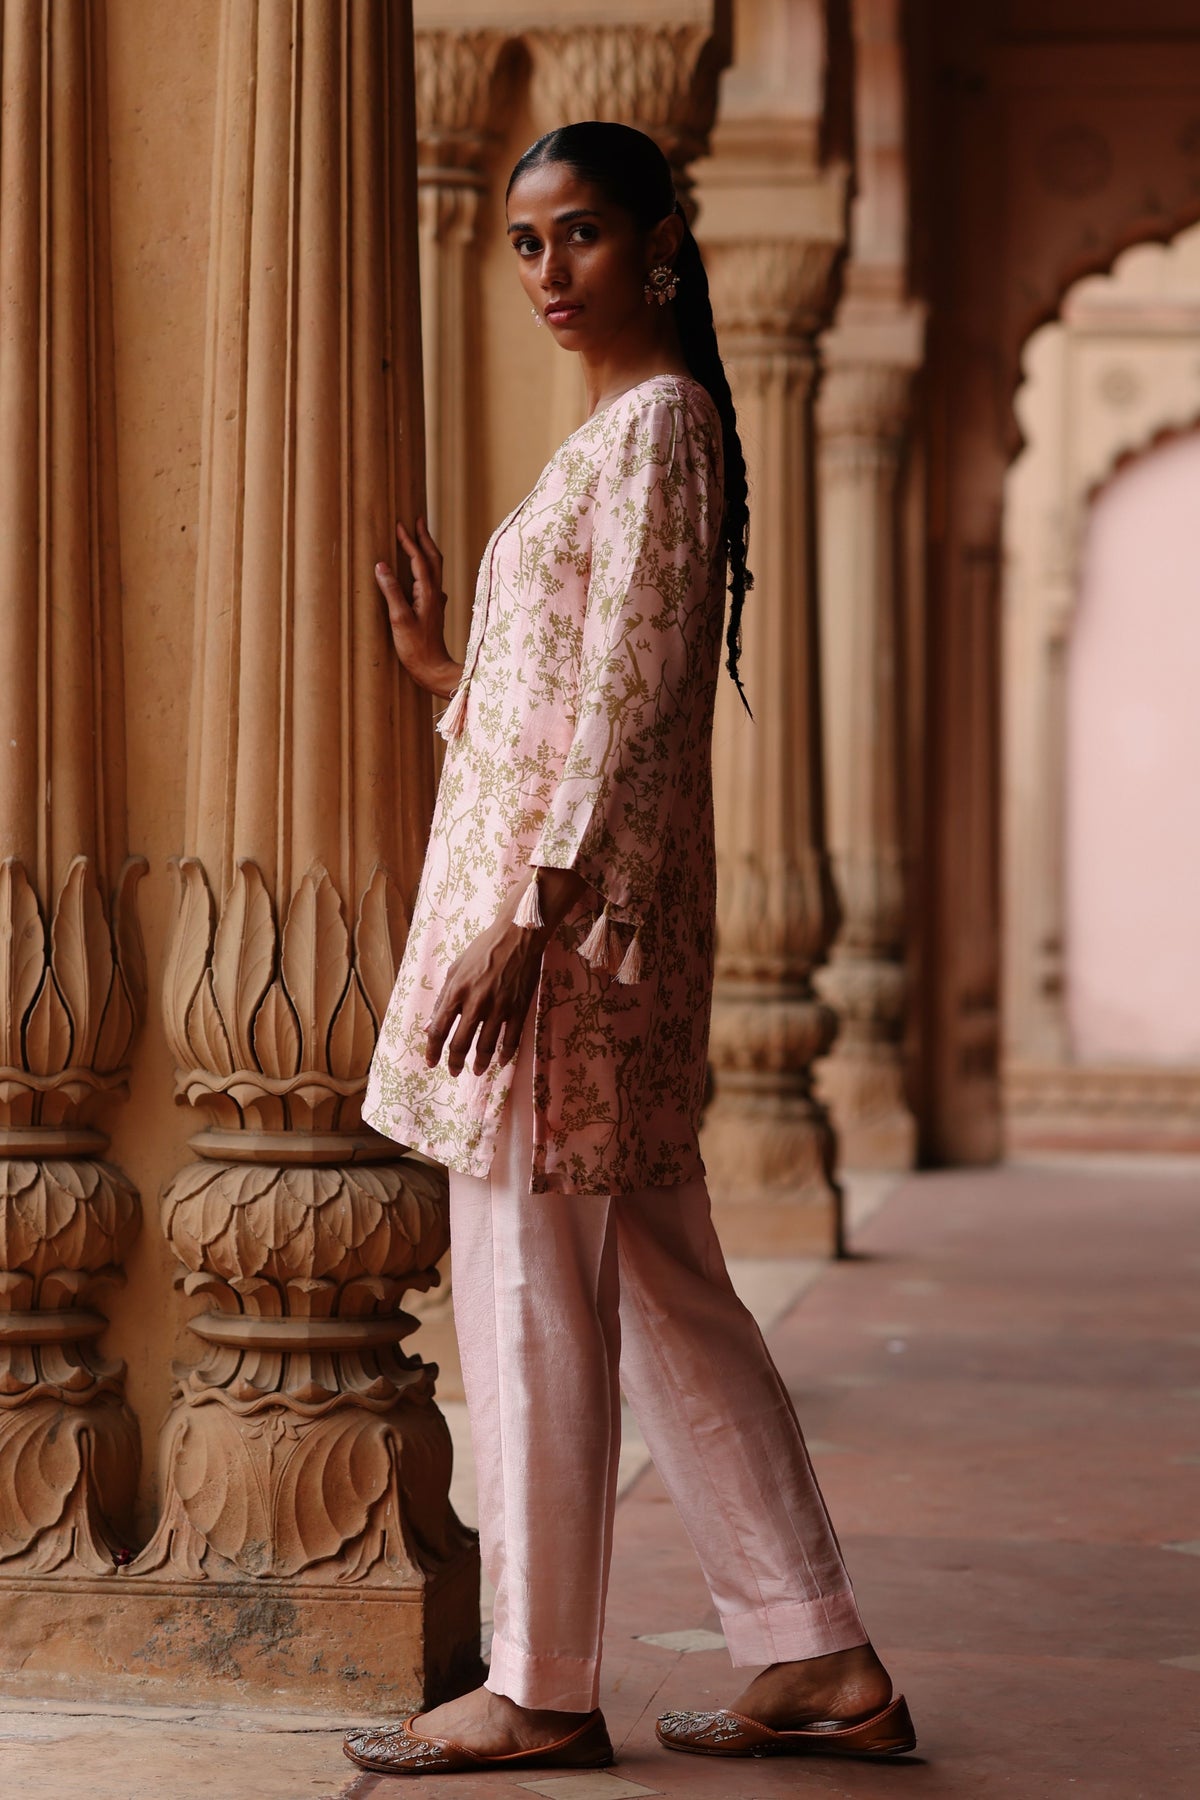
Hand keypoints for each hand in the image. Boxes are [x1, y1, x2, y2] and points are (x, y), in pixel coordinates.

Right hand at [375, 518, 461, 698]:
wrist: (433, 669)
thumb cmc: (416, 648)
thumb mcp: (399, 619)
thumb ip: (391, 591)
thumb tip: (381, 565)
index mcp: (428, 592)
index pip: (419, 559)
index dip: (409, 541)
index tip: (400, 524)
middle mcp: (435, 593)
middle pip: (433, 558)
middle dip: (424, 537)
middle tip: (416, 520)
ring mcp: (436, 600)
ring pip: (434, 567)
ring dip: (426, 549)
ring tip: (418, 537)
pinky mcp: (433, 609)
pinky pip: (431, 579)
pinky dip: (425, 566)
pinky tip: (420, 570)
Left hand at [425, 869, 590, 1077]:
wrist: (518, 935)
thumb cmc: (483, 949)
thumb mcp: (456, 968)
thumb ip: (443, 998)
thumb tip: (429, 1025)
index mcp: (456, 991)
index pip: (439, 1029)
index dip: (433, 1050)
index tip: (431, 1062)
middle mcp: (476, 1002)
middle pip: (460, 1043)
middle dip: (454, 1062)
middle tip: (453, 1072)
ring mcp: (499, 1007)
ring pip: (486, 1046)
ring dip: (479, 1063)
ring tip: (476, 1071)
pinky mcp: (519, 1008)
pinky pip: (512, 1039)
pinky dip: (506, 1053)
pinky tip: (501, 1060)